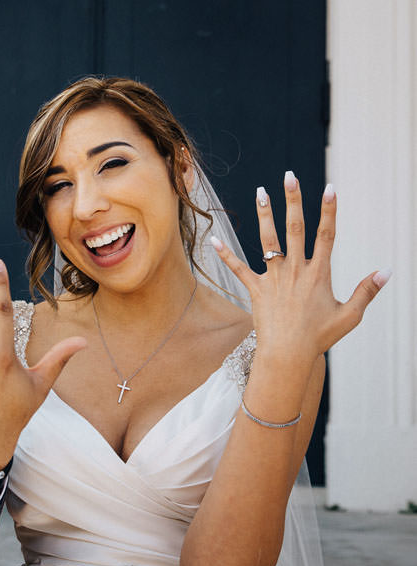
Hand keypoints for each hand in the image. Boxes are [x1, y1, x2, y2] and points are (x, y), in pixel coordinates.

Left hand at [211, 171, 388, 358]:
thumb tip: (387, 271)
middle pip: (295, 228)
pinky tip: (213, 240)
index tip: (330, 188)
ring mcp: (274, 278)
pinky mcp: (255, 290)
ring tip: (261, 192)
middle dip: (294, 200)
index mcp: (319, 273)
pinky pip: (238, 269)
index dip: (329, 210)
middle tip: (290, 176)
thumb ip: (367, 291)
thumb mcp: (350, 315)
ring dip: (264, 215)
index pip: (327, 234)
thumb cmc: (319, 337)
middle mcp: (295, 270)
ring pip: (268, 241)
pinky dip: (225, 255)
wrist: (288, 354)